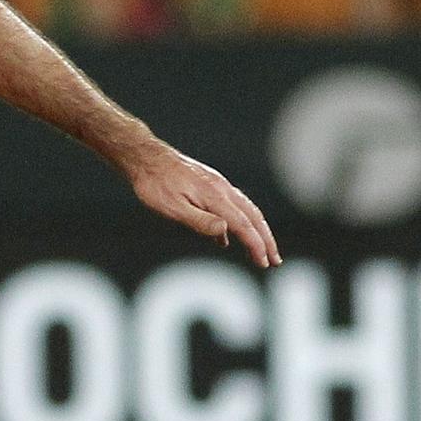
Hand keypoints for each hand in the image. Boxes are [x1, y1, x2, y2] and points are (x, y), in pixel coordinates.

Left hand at [125, 140, 280, 267]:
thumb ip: (199, 220)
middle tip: (274, 261)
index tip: (264, 263)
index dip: (256, 245)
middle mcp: (222, 189)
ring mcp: (217, 185)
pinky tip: (227, 239)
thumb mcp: (172, 207)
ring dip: (256, 232)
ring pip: (245, 211)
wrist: (145, 157)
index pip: (243, 225)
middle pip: (253, 217)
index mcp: (215, 197)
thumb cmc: (154, 184)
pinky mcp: (209, 185)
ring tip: (261, 251)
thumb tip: (226, 232)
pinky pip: (231, 207)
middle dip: (266, 240)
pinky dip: (237, 224)